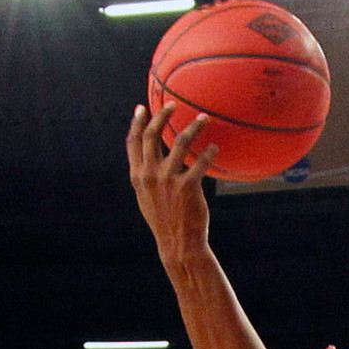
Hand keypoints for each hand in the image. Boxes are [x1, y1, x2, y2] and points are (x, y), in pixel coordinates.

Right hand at [127, 105, 216, 266]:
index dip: (137, 122)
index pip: (133, 142)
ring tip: (204, 118)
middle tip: (173, 104)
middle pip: (153, 135)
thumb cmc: (165, 221)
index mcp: (138, 176)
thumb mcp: (147, 199)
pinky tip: (214, 147)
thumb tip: (149, 161)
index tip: (142, 107)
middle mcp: (150, 175)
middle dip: (162, 115)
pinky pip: (200, 161)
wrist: (178, 244)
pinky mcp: (188, 186)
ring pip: (179, 141)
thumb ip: (146, 178)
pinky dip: (209, 152)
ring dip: (193, 126)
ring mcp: (168, 179)